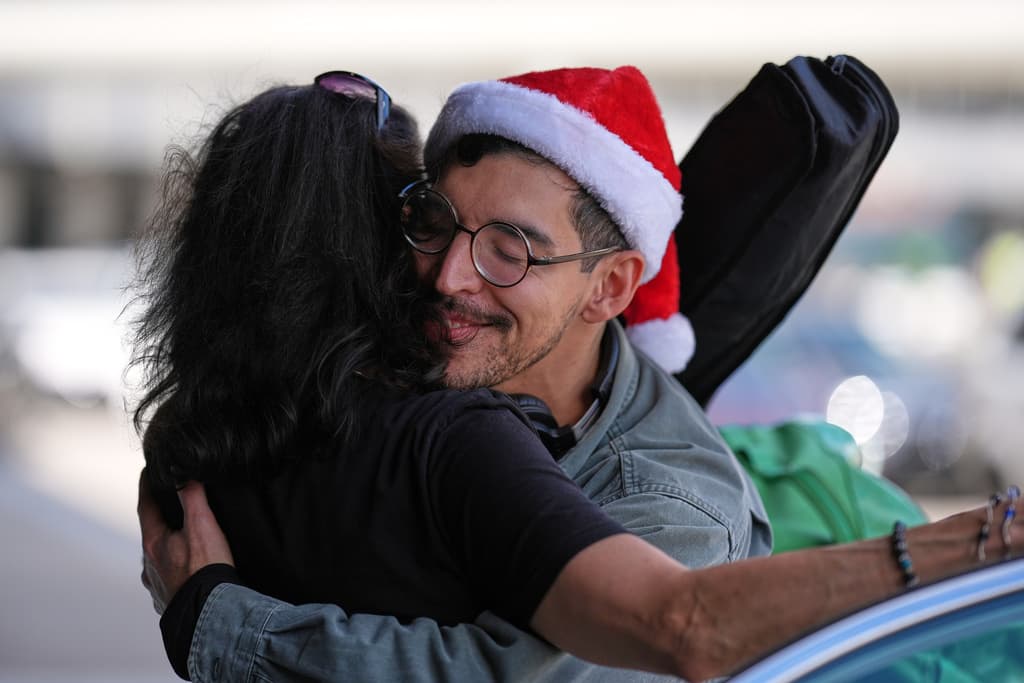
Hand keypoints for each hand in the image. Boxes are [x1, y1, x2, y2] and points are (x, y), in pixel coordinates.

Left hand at [138, 471, 233, 613]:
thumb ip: (192, 496)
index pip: (146, 506)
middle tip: (170, 509)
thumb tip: (184, 474)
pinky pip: (168, 581)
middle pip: (151, 534)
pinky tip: (185, 575)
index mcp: (153, 543)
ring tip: (181, 545)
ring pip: (157, 560)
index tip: (148, 472)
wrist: (209, 615)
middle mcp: (149, 565)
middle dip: (160, 521)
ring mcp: (157, 585)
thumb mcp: (202, 524)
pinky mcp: (168, 602)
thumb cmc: (205, 570)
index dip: (147, 487)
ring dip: (167, 549)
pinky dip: (175, 573)